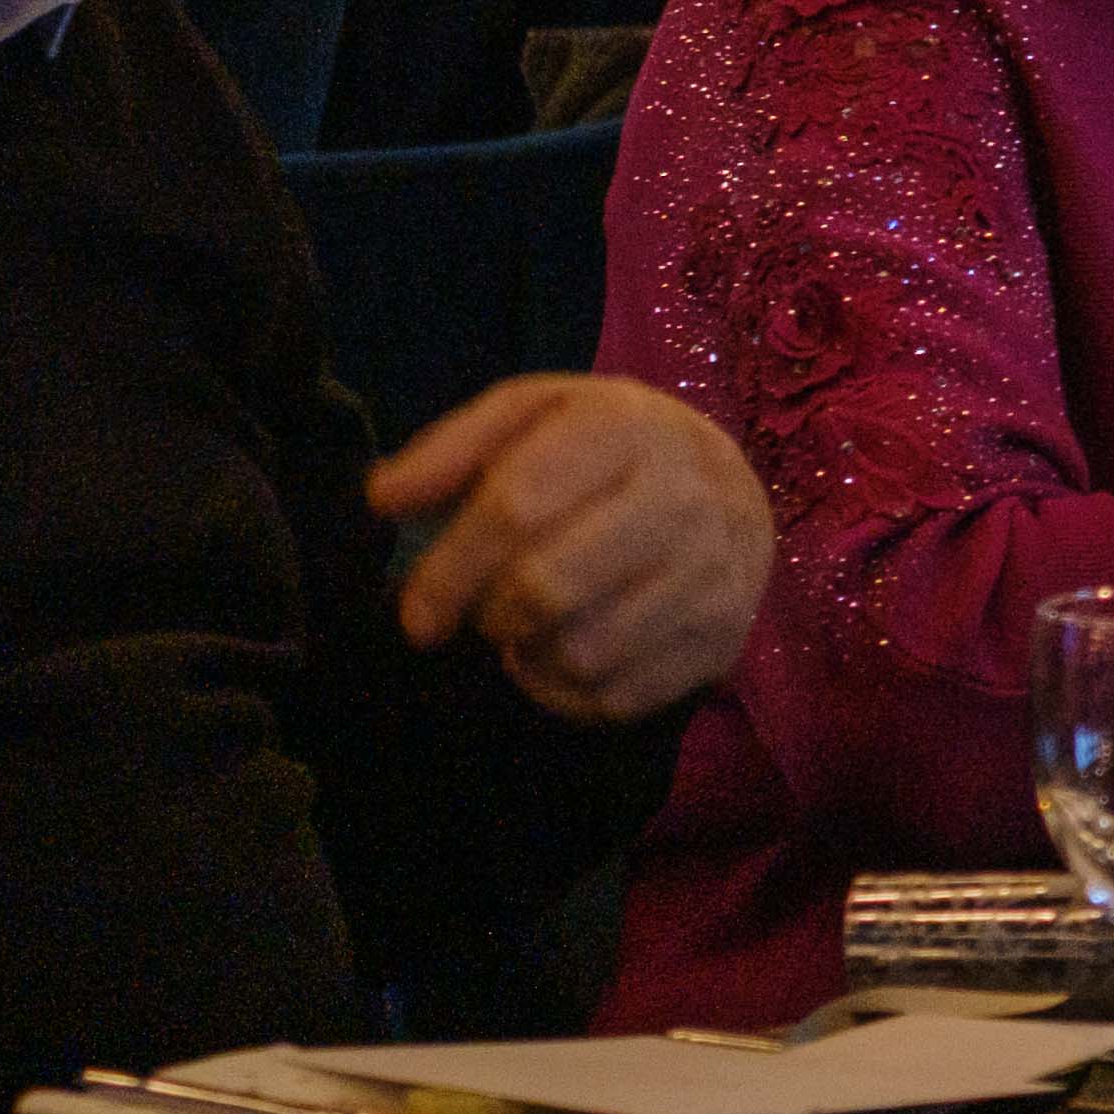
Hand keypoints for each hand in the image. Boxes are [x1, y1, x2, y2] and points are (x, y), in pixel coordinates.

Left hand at [369, 377, 772, 720]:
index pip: (516, 507)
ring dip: (531, 657)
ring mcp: (713, 572)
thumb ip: (453, 448)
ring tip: (532, 629)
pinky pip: (618, 697)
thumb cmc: (605, 453)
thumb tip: (383, 498)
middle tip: (485, 615)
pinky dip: (571, 692)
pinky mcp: (724, 637)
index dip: (448, 570)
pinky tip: (569, 654)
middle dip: (490, 616)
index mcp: (625, 427)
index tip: (416, 612)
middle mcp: (683, 496)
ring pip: (582, 653)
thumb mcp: (533, 416)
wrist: (730, 491)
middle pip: (546, 590)